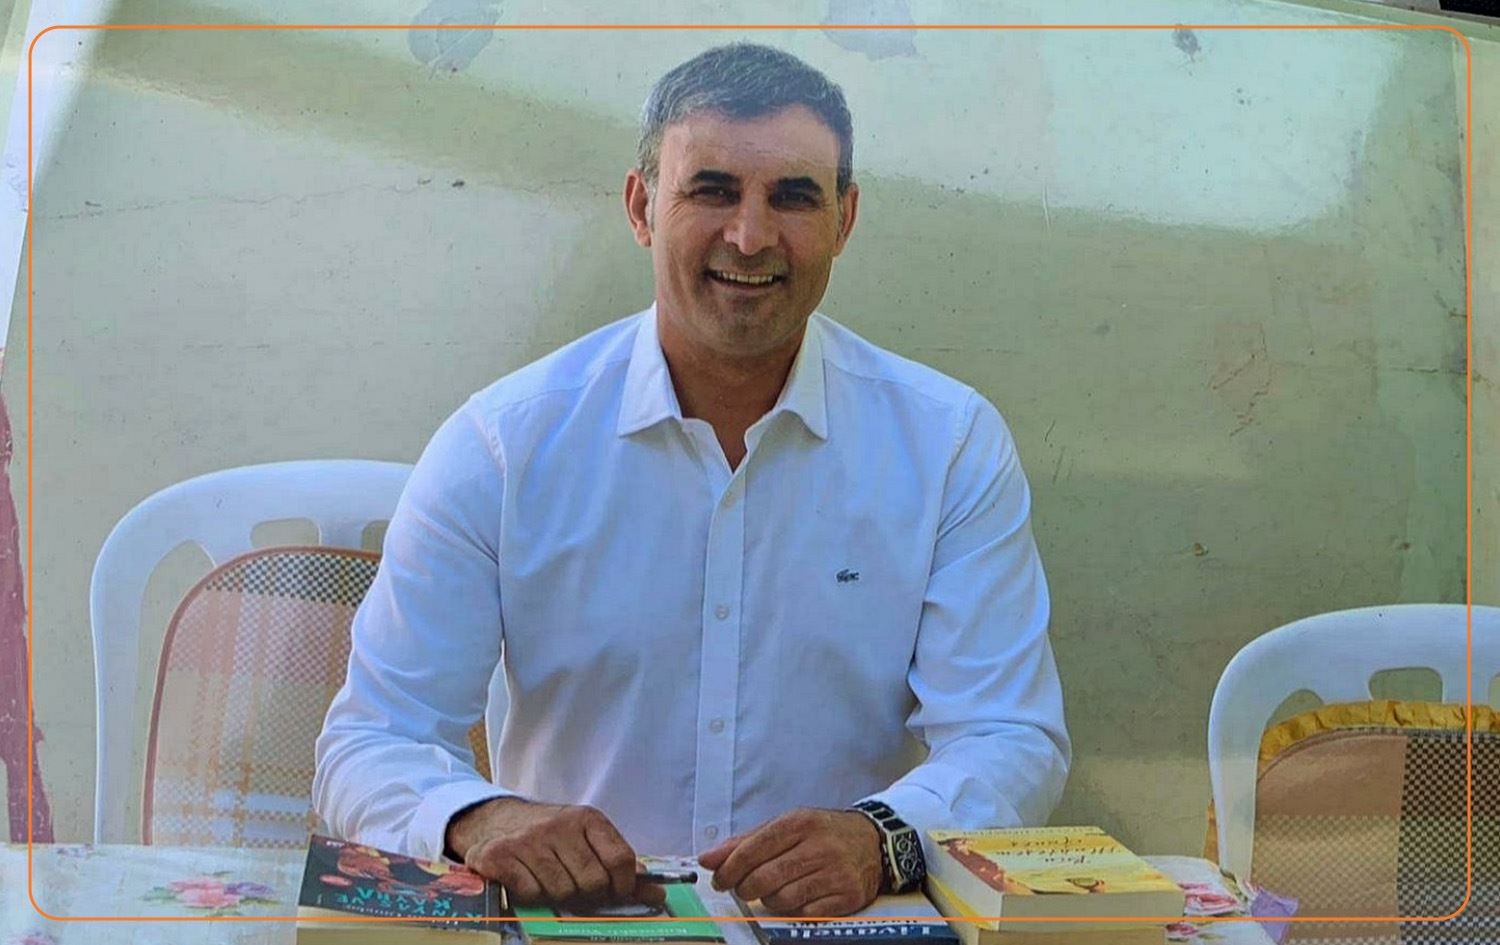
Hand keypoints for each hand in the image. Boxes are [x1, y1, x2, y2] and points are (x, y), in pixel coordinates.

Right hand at [445, 797, 665, 907]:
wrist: (493, 819)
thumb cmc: (548, 835)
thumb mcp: (584, 838)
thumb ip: (618, 863)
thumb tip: (656, 893)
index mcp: (587, 818)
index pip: (621, 859)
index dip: (624, 886)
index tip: (616, 893)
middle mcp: (559, 825)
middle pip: (593, 882)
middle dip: (588, 894)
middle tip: (577, 888)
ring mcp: (528, 840)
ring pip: (562, 891)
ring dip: (558, 895)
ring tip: (549, 879)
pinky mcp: (499, 855)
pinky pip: (531, 894)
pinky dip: (531, 895)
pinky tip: (526, 879)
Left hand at [698, 808, 882, 916]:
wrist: (872, 841)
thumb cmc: (821, 834)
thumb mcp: (786, 827)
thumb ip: (745, 842)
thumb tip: (707, 859)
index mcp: (799, 823)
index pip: (754, 849)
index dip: (730, 868)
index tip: (719, 879)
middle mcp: (819, 846)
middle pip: (765, 878)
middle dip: (746, 888)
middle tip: (744, 888)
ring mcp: (835, 872)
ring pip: (783, 899)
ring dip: (770, 900)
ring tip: (775, 890)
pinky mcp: (848, 895)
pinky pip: (806, 913)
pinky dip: (796, 910)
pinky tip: (799, 897)